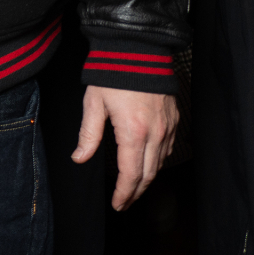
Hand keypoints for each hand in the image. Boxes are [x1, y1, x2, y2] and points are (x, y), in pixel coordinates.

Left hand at [74, 86, 178, 209]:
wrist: (138, 50)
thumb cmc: (113, 75)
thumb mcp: (94, 103)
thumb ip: (88, 134)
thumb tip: (79, 158)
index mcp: (133, 132)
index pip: (131, 174)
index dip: (124, 193)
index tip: (118, 204)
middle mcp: (156, 133)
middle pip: (148, 174)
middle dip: (136, 192)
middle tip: (124, 203)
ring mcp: (168, 127)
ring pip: (160, 163)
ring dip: (147, 178)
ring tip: (133, 188)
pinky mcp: (175, 120)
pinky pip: (168, 149)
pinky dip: (157, 161)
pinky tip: (147, 164)